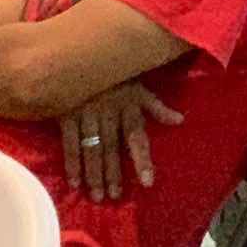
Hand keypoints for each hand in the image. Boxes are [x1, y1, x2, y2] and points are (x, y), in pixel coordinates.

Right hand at [63, 82, 181, 202]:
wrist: (80, 50)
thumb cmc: (113, 72)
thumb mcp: (138, 85)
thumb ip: (156, 106)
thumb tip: (181, 121)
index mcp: (126, 107)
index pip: (137, 138)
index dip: (142, 160)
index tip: (147, 183)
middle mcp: (107, 112)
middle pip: (111, 148)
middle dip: (112, 173)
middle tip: (113, 197)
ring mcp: (84, 112)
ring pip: (90, 148)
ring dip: (93, 173)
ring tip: (96, 195)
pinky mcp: (65, 111)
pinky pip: (68, 140)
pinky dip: (71, 160)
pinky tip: (74, 180)